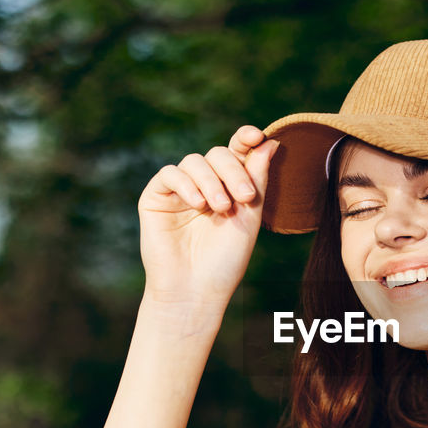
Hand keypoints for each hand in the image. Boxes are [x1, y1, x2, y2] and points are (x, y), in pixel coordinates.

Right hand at [137, 124, 277, 307]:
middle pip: (218, 154)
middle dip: (233, 171)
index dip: (245, 139)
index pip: (236, 152)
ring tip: (220, 208)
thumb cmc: (225, 259)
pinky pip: (170, 174)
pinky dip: (186, 184)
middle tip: (245, 197)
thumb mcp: (249, 216)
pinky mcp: (156, 197)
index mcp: (229, 186)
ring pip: (194, 161)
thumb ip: (258, 179)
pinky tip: (198, 204)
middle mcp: (204, 184)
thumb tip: (271, 141)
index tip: (255, 136)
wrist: (196, 290)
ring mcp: (180, 190)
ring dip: (211, 181)